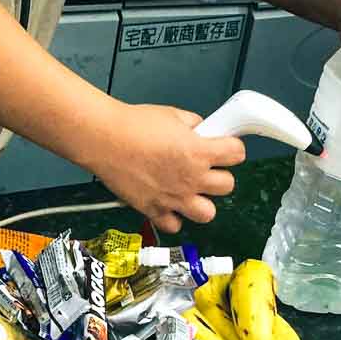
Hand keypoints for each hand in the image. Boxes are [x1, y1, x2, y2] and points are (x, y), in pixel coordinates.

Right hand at [74, 103, 244, 234]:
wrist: (103, 139)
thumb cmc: (132, 125)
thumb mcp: (172, 114)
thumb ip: (193, 125)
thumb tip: (199, 130)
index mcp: (198, 152)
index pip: (237, 154)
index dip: (232, 148)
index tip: (226, 147)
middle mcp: (191, 178)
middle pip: (228, 185)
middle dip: (220, 175)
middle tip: (207, 168)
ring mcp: (173, 198)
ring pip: (207, 213)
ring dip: (202, 202)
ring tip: (191, 191)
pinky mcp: (153, 210)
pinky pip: (174, 225)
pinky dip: (174, 217)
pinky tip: (169, 203)